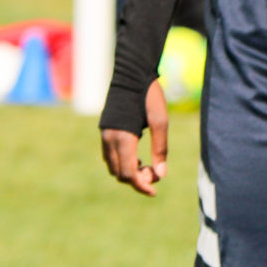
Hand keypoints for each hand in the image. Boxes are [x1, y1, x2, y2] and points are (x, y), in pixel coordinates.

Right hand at [100, 79, 171, 195]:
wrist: (132, 75)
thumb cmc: (150, 97)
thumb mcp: (160, 121)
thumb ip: (160, 148)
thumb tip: (161, 175)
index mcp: (123, 138)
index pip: (129, 173)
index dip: (141, 185)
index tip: (155, 191)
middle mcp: (110, 139)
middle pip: (120, 174)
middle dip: (137, 179)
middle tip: (155, 174)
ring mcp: (104, 136)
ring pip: (113, 167)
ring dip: (129, 172)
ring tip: (148, 167)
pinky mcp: (105, 132)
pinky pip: (110, 157)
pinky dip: (123, 163)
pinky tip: (138, 158)